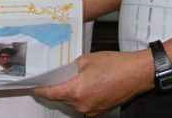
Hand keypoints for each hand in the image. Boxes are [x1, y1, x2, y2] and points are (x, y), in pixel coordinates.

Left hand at [34, 50, 152, 115]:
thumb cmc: (115, 65)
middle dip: (56, 89)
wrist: (137, 74)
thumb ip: (70, 68)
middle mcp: (83, 104)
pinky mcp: (100, 111)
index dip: (41, 90)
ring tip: (73, 80)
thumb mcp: (86, 60)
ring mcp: (92, 110)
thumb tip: (62, 72)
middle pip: (62, 99)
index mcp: (77, 91)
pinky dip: (80, 97)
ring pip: (73, 103)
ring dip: (69, 93)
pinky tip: (84, 85)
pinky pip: (84, 105)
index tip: (35, 87)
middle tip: (53, 79)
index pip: (51, 94)